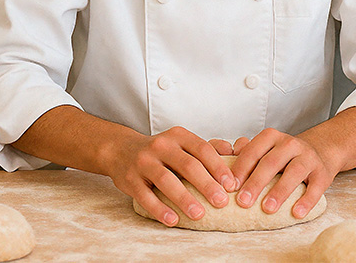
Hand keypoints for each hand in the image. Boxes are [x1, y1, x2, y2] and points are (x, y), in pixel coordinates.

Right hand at [105, 126, 239, 226]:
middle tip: (221, 202)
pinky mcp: (129, 179)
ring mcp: (143, 162)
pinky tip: (173, 220)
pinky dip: (159, 208)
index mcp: (177, 136)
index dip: (218, 167)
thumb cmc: (160, 151)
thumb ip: (208, 147)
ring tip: (199, 214)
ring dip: (184, 198)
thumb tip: (234, 150)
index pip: (202, 149)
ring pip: (166, 180)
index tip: (232, 185)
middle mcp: (160, 146)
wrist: (120, 150)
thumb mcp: (182, 143)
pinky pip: (145, 195)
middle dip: (206, 184)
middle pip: (187, 165)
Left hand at [227, 129, 336, 219]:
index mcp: (271, 137)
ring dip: (279, 192)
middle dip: (255, 183)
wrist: (320, 150)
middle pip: (270, 163)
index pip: (252, 152)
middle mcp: (290, 144)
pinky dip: (306, 201)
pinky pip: (315, 188)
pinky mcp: (323, 173)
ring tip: (267, 209)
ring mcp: (308, 157)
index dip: (240, 169)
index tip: (229, 187)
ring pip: (293, 174)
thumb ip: (246, 154)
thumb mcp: (265, 149)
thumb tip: (224, 164)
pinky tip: (296, 213)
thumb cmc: (284, 155)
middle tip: (243, 202)